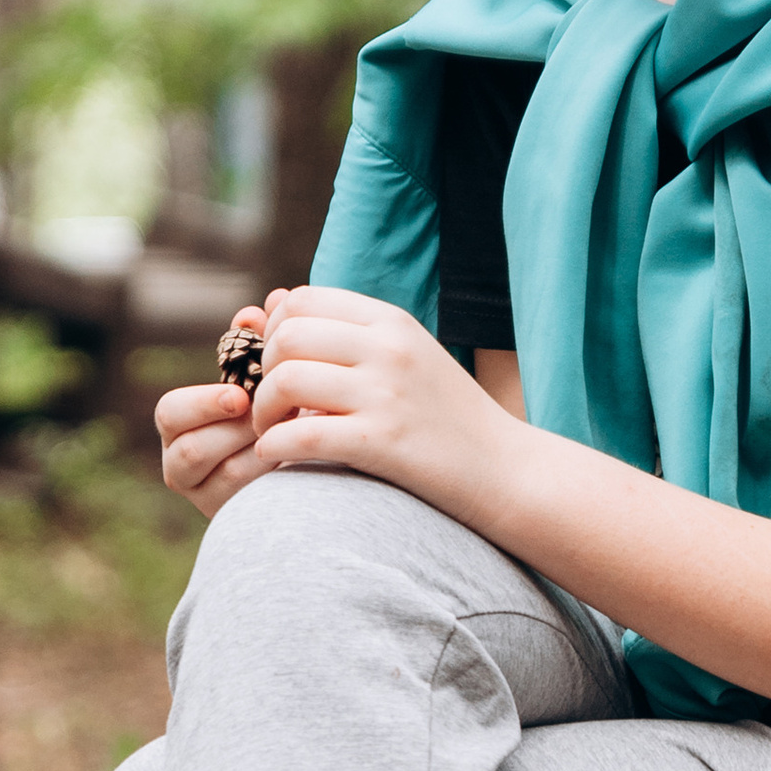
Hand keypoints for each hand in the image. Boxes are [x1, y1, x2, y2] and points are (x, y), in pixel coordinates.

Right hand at [154, 292, 288, 520]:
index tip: (239, 395)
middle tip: (270, 417)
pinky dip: (277, 475)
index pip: (171, 414)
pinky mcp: (237, 518)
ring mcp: (209, 497)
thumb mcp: (275, 375)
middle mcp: (184, 465)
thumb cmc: (285, 408)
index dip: (202, 402)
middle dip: (231, 431)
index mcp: (185, 425)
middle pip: (185, 449)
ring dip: (259, 450)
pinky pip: (251, 499)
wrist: (320, 462)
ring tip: (293, 431)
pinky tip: (304, 455)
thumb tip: (271, 300)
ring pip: (222, 476)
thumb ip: (267, 341)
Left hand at [240, 286, 520, 518]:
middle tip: (270, 404)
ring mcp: (387, 395)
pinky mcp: (383, 443)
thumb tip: (274, 302)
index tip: (279, 365)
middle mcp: (389, 350)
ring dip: (263, 410)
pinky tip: (276, 456)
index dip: (274, 331)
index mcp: (393, 322)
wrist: (507, 470)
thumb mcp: (408, 356)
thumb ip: (350, 333)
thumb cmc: (449, 417)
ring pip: (286, 381)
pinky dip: (274, 446)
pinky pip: (300, 436)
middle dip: (263, 371)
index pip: (303, 300)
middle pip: (287, 337)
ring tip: (273, 429)